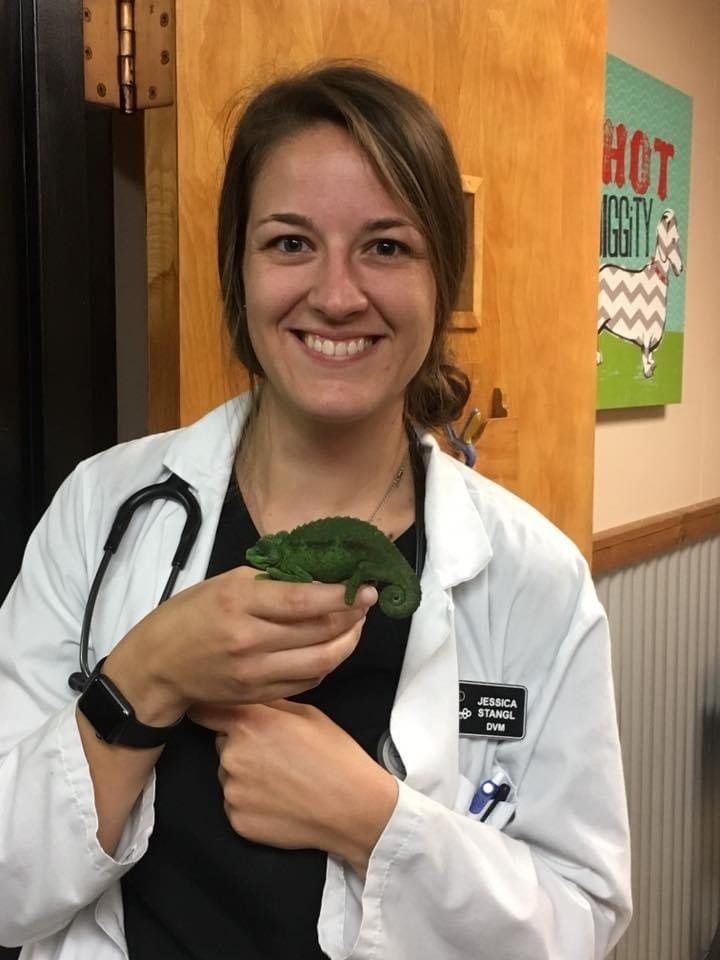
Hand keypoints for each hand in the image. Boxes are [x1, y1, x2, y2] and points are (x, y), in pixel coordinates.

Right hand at [103, 567, 377, 724]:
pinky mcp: (259, 694)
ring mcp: (255, 672)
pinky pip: (308, 680)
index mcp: (240, 602)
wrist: (157, 668)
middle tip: (365, 603)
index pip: (303, 600)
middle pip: (319, 631)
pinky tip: (332, 647)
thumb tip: (318, 575)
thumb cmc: (189, 616)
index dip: (341, 596)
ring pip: (321, 660)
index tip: (366, 587)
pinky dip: (327, 663)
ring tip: (355, 625)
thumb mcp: (225, 583)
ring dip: (347, 642)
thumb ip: (270, 582)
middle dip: (352, 617)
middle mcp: (250, 639)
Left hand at [190, 699, 398, 876]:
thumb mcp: (306, 714)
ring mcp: (232, 791)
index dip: (211, 710)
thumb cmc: (334, 755)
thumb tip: (249, 697)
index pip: (205, 710)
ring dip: (245, 775)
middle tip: (275, 754)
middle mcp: (232, 755)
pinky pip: (235, 804)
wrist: (352, 807)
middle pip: (222, 743)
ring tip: (282, 780)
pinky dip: (251, 802)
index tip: (217, 714)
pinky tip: (279, 801)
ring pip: (228, 775)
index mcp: (249, 723)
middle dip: (240, 745)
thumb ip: (269, 704)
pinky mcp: (237, 820)